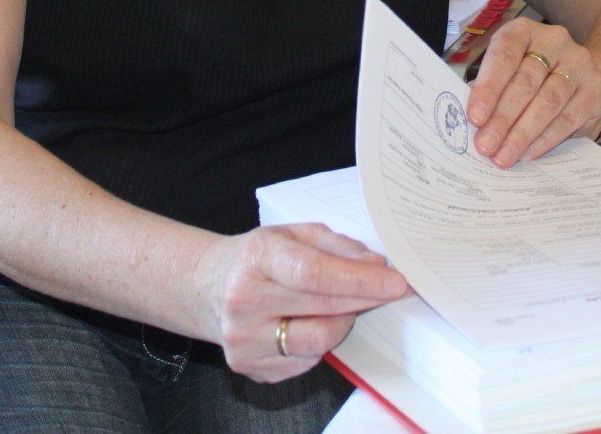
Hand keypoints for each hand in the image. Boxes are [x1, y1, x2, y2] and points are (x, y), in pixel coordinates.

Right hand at [192, 223, 409, 382]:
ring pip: (317, 343)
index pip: (315, 273)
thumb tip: (375, 266)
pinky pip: (304, 362)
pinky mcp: (250, 366)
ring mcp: (244, 339)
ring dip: (343, 323)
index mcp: (256, 258)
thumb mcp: (292, 234)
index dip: (360, 280)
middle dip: (364, 299)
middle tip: (390, 290)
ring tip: (343, 305)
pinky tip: (311, 324)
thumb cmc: (256, 258)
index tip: (395, 282)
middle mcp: (244, 300)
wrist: (205, 288)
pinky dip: (319, 343)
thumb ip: (336, 246)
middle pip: (322, 308)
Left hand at [466, 19, 600, 168]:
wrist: (576, 76)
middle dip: (503, 117)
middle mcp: (555, 41)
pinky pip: (568, 119)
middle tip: (486, 145)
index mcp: (524, 31)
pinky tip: (528, 154)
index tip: (474, 117)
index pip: (505, 55)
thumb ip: (487, 89)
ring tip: (504, 156)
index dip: (489, 87)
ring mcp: (579, 64)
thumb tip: (472, 123)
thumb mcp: (504, 72)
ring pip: (549, 101)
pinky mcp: (594, 90)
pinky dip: (545, 139)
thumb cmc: (527, 75)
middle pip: (526, 81)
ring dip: (523, 133)